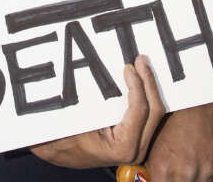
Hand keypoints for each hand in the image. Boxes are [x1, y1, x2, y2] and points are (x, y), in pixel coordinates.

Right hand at [30, 55, 163, 167]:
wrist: (57, 152)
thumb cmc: (60, 138)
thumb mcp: (71, 118)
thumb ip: (90, 102)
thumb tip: (95, 73)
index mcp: (122, 147)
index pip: (139, 111)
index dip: (137, 85)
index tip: (129, 67)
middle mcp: (135, 150)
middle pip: (154, 111)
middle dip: (149, 82)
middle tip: (141, 60)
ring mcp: (138, 145)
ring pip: (155, 113)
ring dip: (149, 86)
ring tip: (142, 65)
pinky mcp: (137, 139)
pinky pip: (148, 115)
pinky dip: (146, 94)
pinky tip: (141, 78)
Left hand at [143, 101, 212, 181]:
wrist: (192, 104)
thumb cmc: (168, 124)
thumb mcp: (151, 149)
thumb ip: (154, 174)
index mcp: (163, 170)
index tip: (167, 181)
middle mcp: (185, 173)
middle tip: (180, 176)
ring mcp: (204, 170)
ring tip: (191, 172)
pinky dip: (209, 180)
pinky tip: (202, 170)